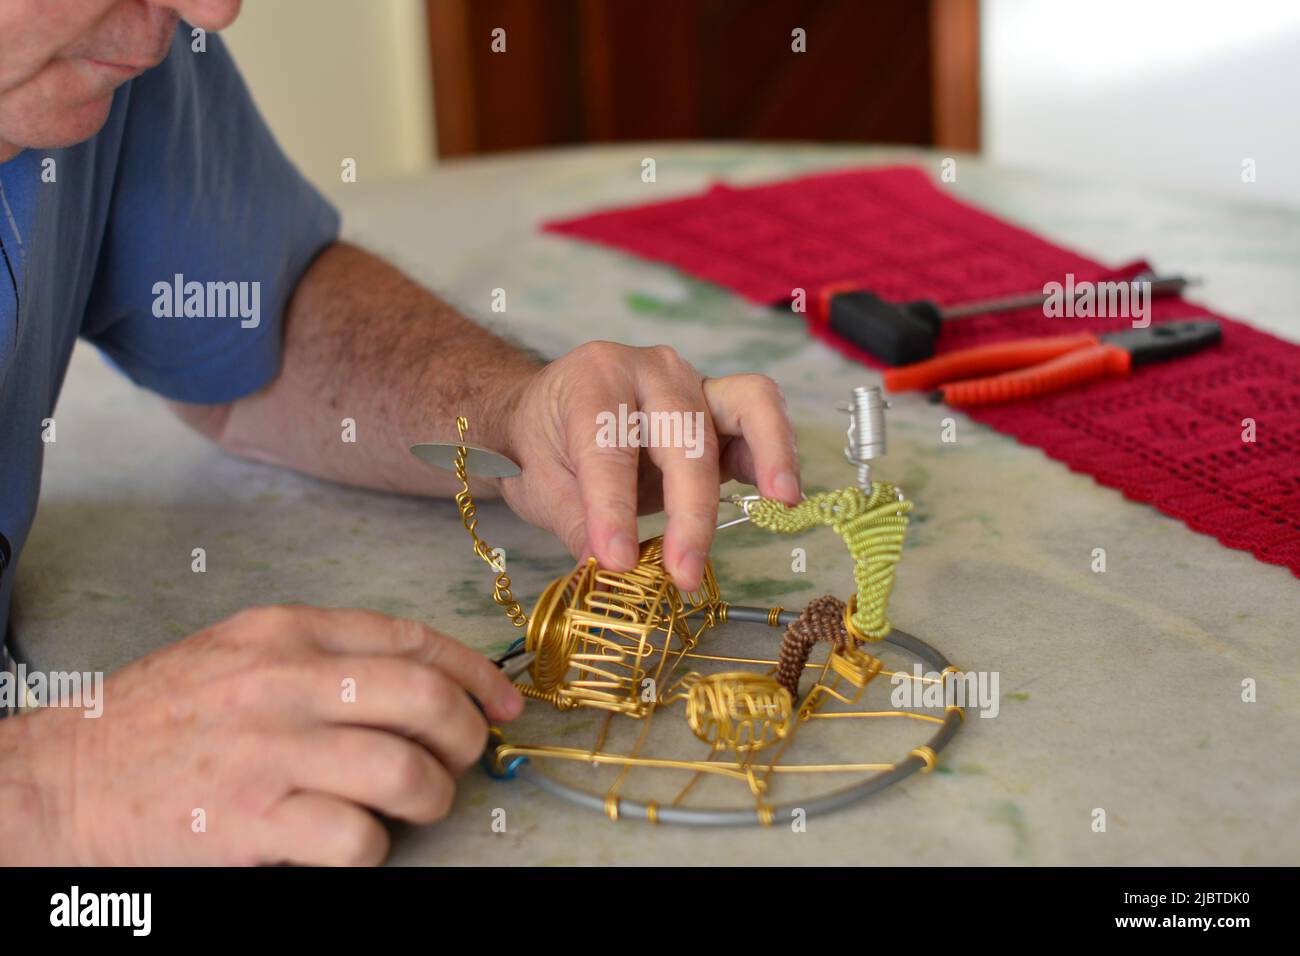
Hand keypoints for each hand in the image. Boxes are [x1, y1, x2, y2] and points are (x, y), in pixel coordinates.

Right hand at [5, 605, 521, 865]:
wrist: (58, 780)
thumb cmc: (156, 719)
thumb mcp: (237, 654)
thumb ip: (322, 657)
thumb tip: (419, 683)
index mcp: (285, 632)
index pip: (412, 639)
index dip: (476, 671)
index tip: (506, 700)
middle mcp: (284, 681)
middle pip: (424, 699)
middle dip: (468, 734)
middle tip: (465, 759)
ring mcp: (268, 751)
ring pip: (405, 770)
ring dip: (431, 796)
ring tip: (417, 806)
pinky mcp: (250, 820)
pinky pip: (357, 837)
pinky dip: (373, 847)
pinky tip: (355, 842)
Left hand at [493, 342, 800, 590]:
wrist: (548, 412)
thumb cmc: (544, 446)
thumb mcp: (540, 487)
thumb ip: (578, 526)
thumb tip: (611, 572)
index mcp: (593, 381)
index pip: (609, 450)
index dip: (614, 510)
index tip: (617, 562)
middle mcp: (650, 370)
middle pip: (684, 436)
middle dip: (690, 511)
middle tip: (685, 573)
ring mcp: (693, 383)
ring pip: (747, 404)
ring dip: (770, 453)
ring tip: (782, 499)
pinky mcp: (721, 407)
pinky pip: (760, 417)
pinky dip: (775, 451)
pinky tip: (780, 494)